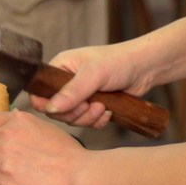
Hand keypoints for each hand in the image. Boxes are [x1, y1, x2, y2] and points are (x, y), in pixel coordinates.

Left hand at [0, 110, 89, 184]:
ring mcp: (4, 152)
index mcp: (18, 119)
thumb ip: (24, 127)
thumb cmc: (69, 156)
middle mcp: (8, 132)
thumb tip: (11, 128)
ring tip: (5, 176)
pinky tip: (10, 184)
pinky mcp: (4, 172)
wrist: (78, 174)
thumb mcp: (46, 129)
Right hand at [29, 41, 155, 130]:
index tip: (64, 108)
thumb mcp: (94, 74)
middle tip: (91, 105)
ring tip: (102, 107)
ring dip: (88, 118)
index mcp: (61, 68)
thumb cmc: (119, 61)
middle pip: (56, 110)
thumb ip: (72, 91)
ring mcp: (80, 96)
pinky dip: (97, 121)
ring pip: (72, 119)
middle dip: (75, 113)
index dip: (48, 105)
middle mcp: (67, 82)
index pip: (39, 92)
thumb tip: (50, 108)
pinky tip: (108, 112)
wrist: (145, 68)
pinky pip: (87, 123)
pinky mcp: (93, 106)